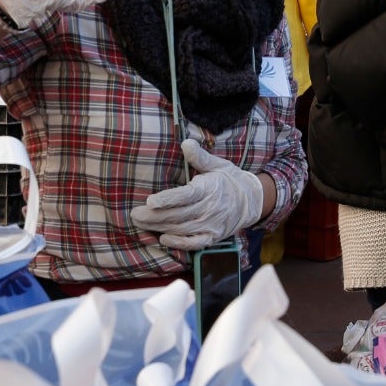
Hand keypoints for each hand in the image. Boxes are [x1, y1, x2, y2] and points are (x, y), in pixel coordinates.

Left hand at [131, 140, 264, 250]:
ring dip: (159, 227)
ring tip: (140, 223)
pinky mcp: (212, 237)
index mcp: (209, 189)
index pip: (186, 195)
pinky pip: (194, 243)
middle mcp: (209, 209)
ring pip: (181, 229)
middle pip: (178, 214)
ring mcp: (211, 225)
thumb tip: (185, 142)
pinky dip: (179, 243)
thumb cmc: (229, 179)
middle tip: (134, 214)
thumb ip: (199, 157)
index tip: (150, 200)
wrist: (251, 201)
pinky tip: (163, 239)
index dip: (167, 199)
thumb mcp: (217, 164)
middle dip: (154, 216)